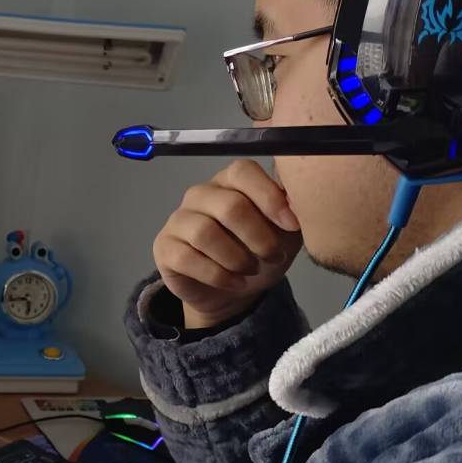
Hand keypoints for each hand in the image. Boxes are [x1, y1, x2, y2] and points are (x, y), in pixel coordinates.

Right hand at [151, 160, 303, 328]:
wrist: (232, 291)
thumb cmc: (259, 253)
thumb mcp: (285, 233)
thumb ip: (291, 212)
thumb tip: (296, 201)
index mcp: (230, 182)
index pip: (242, 171)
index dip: (269, 197)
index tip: (291, 224)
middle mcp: (200, 194)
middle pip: (229, 205)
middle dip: (258, 236)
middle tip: (273, 255)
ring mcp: (179, 219)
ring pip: (205, 233)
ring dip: (237, 258)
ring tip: (251, 270)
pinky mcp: (165, 247)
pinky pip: (187, 258)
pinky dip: (218, 275)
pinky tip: (235, 283)